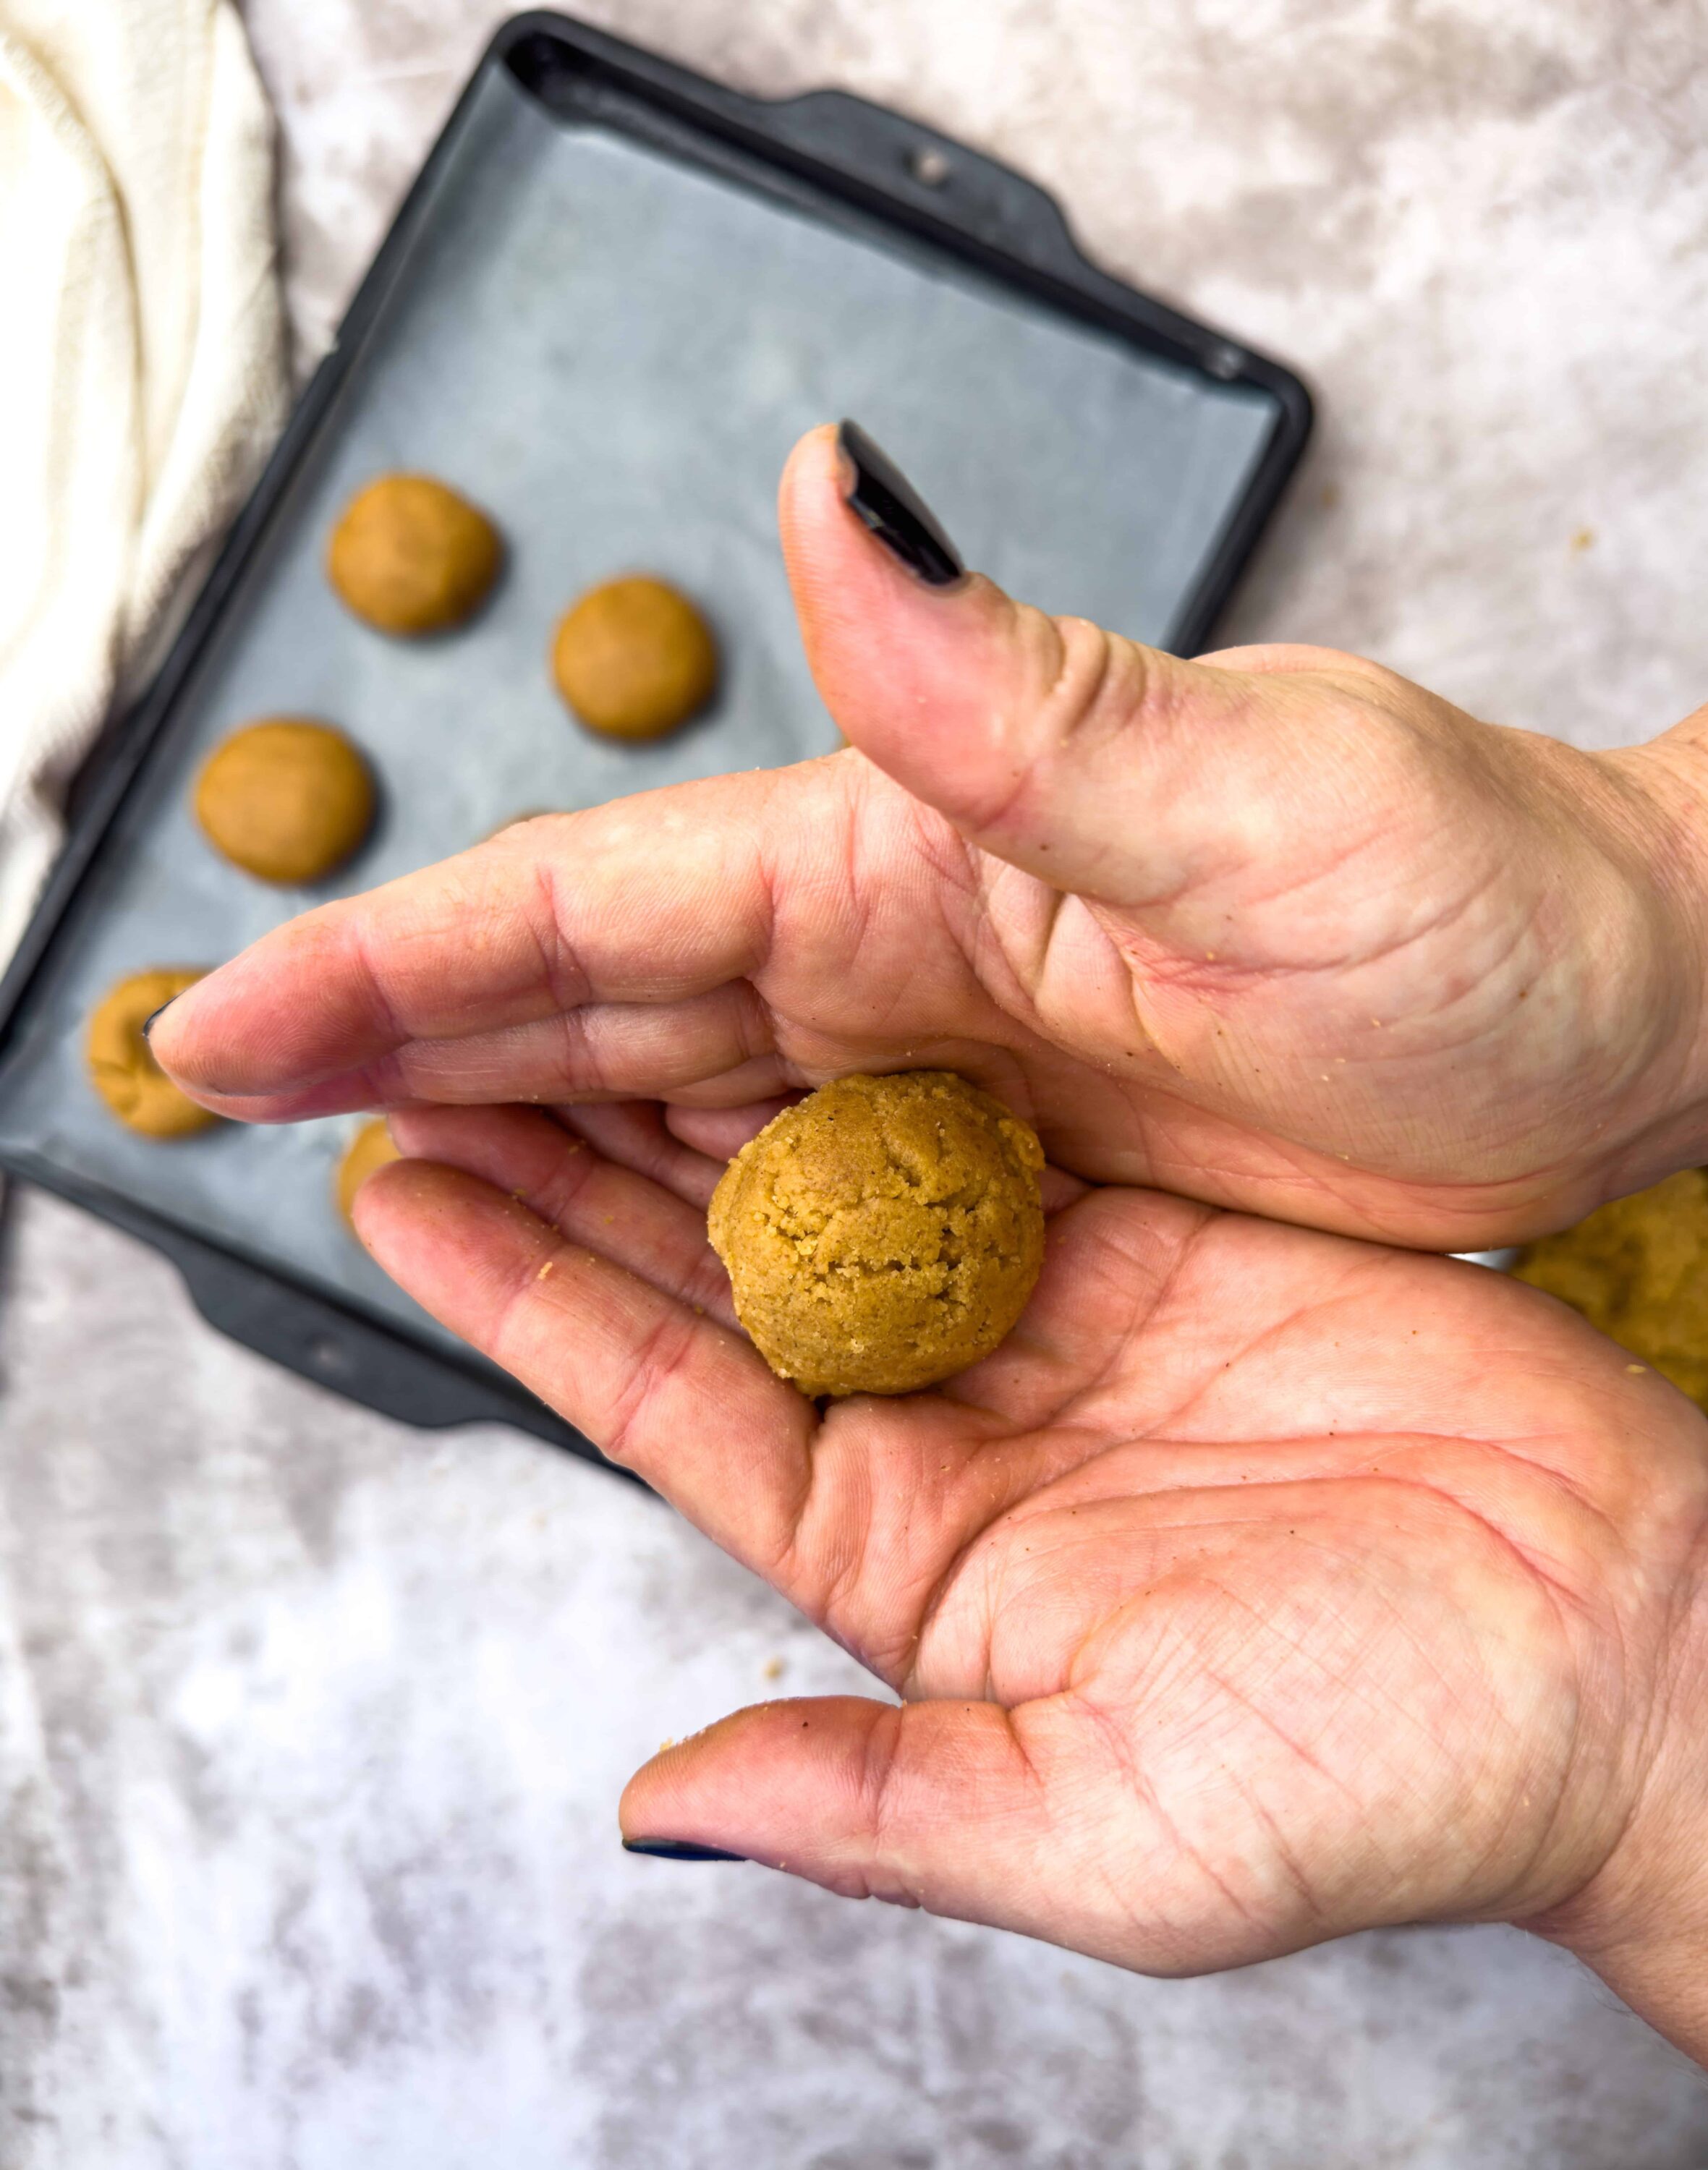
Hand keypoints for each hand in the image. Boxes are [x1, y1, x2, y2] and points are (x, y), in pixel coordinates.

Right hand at [151, 425, 1707, 1247]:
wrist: (1615, 1022)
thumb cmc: (1481, 911)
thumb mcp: (1270, 804)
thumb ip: (1025, 698)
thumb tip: (833, 502)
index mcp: (917, 850)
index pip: (610, 899)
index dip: (411, 955)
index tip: (246, 1012)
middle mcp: (899, 943)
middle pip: (594, 990)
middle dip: (401, 1031)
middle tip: (220, 1082)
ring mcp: (937, 1056)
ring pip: (664, 1089)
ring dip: (503, 1116)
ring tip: (342, 1161)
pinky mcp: (996, 1155)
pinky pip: (781, 1184)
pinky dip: (659, 1201)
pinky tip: (573, 1226)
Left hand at [340, 1095, 1707, 2054]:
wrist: (1628, 1651)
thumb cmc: (1395, 1770)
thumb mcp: (1117, 1829)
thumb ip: (883, 1806)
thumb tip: (666, 1811)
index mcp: (908, 1558)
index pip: (663, 1404)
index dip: (524, 1296)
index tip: (402, 1186)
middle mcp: (952, 1427)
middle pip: (713, 1269)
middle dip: (571, 1159)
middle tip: (432, 1039)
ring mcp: (1048, 1318)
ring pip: (825, 1173)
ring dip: (695, 1080)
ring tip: (560, 984)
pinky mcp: (1154, 1234)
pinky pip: (979, 1124)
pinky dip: (874, 1048)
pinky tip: (777, 973)